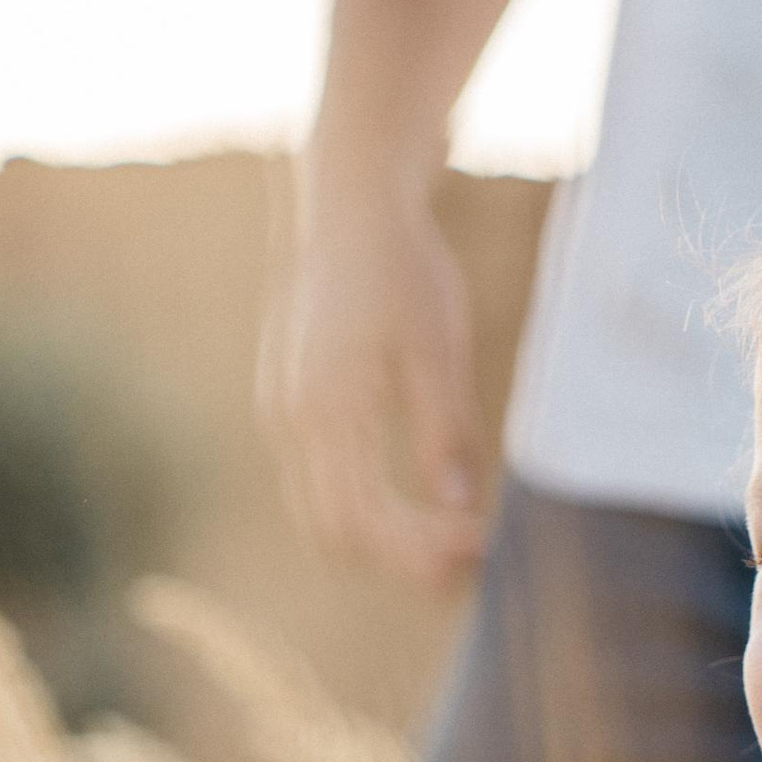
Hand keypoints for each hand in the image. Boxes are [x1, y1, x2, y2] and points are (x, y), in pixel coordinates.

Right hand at [259, 177, 489, 586]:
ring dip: (386, 542)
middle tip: (472, 555)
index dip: (420, 551)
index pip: (362, 519)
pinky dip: (370, 512)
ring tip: (454, 538)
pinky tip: (424, 505)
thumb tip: (458, 504)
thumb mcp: (436, 344)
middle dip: (403, 558)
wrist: (348, 203)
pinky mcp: (292, 408)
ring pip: (323, 517)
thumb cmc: (399, 263)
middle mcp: (289, 419)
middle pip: (336, 534)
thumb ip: (443, 428)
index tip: (480, 549)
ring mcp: (282, 415)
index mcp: (324, 406)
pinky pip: (321, 486)